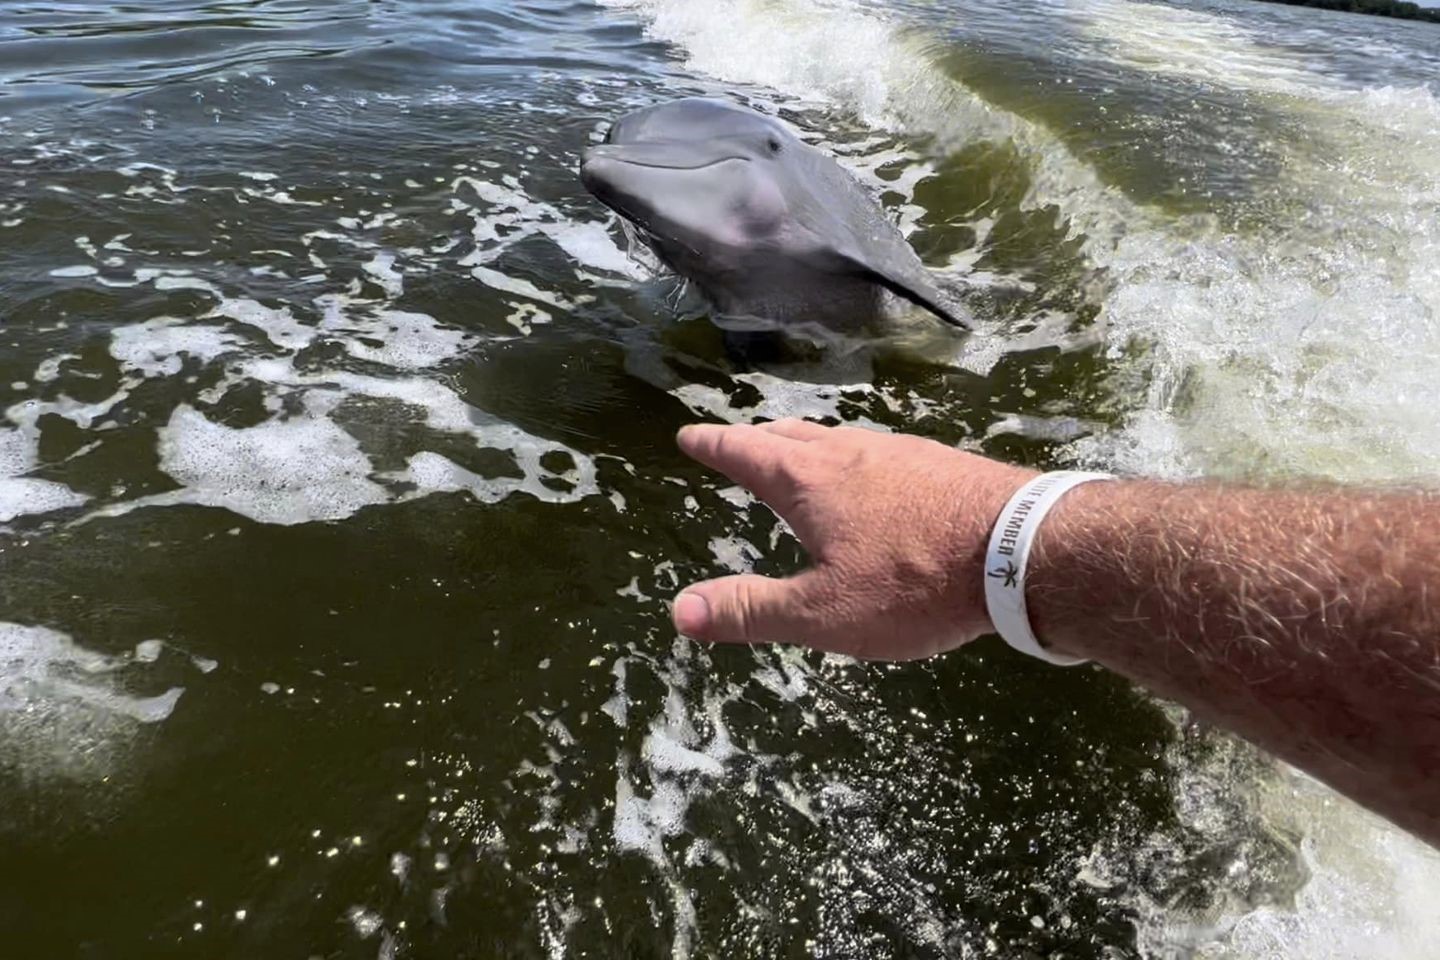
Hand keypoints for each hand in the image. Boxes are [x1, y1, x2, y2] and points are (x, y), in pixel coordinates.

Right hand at [672, 420, 1036, 659]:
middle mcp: (850, 454)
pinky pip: (881, 453)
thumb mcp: (822, 612)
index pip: (745, 453)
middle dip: (757, 439)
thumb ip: (751, 611)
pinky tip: (875, 481)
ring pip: (839, 440)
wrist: (1021, 550)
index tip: (689, 436)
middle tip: (738, 442)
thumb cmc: (912, 583)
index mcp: (809, 482)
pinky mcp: (943, 466)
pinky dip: (855, 460)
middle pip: (791, 436)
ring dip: (807, 445)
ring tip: (799, 457)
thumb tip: (678, 610)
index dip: (713, 446)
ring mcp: (901, 454)